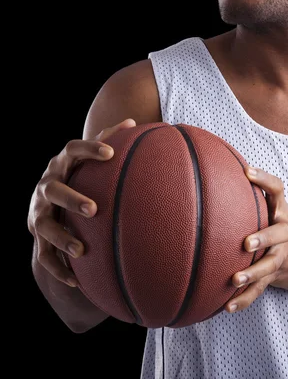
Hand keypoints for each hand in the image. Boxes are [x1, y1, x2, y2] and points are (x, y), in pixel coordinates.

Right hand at [27, 119, 136, 286]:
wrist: (50, 198)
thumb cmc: (81, 174)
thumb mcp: (91, 158)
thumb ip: (109, 141)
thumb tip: (133, 123)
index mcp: (63, 164)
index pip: (73, 149)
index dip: (90, 149)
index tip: (111, 153)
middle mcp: (46, 185)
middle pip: (53, 189)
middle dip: (71, 199)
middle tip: (94, 209)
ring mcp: (39, 212)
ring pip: (45, 226)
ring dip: (61, 238)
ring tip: (81, 251)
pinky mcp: (37, 235)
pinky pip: (43, 255)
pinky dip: (58, 268)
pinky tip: (76, 282)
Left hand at [226, 166, 287, 312]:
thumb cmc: (279, 230)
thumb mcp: (273, 210)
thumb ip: (250, 196)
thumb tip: (212, 174)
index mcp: (281, 211)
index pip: (277, 189)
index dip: (264, 179)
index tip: (247, 172)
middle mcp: (285, 231)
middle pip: (279, 232)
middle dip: (264, 237)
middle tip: (247, 243)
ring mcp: (282, 255)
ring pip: (269, 265)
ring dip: (253, 274)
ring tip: (235, 280)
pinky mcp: (276, 276)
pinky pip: (260, 289)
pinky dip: (244, 299)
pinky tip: (227, 307)